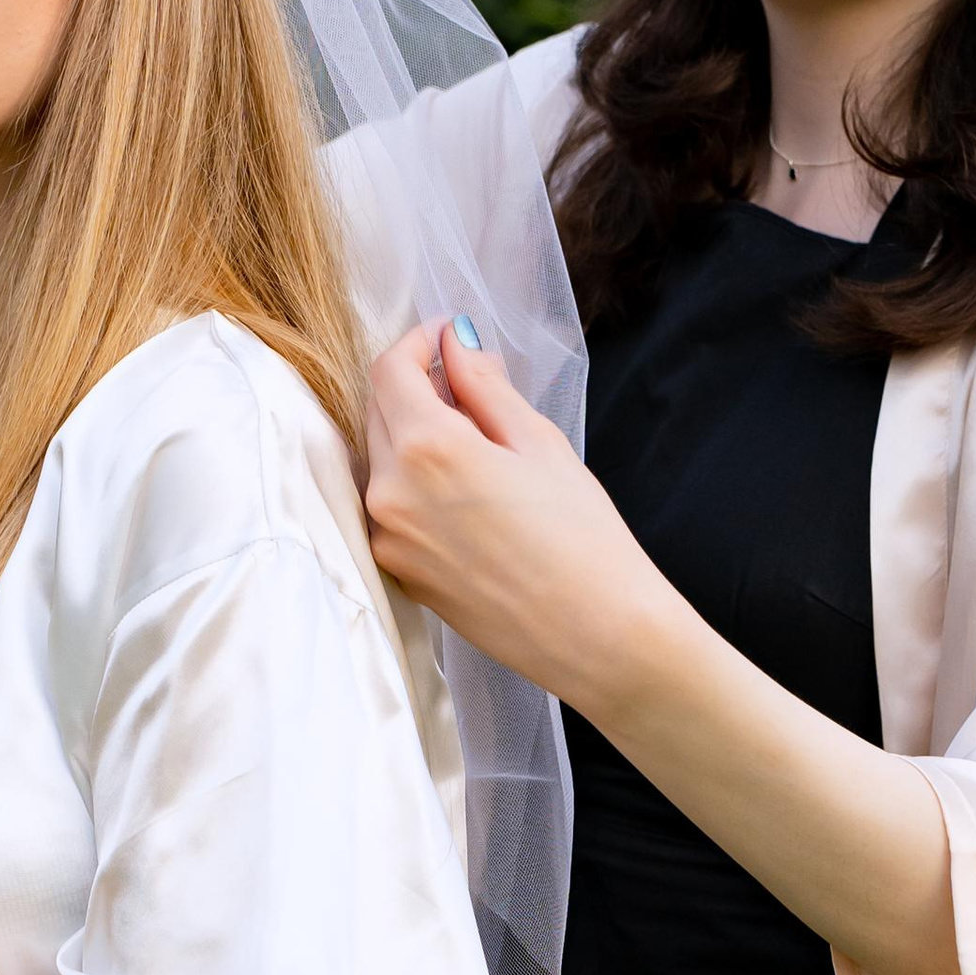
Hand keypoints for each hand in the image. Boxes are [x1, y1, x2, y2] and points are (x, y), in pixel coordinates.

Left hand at [364, 320, 673, 721]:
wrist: (597, 637)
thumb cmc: (582, 539)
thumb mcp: (538, 444)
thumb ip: (484, 387)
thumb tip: (455, 346)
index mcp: (426, 448)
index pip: (391, 369)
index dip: (418, 343)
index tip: (448, 337)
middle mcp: (389, 493)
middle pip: (378, 411)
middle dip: (416, 386)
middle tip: (470, 384)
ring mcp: (387, 539)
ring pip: (381, 461)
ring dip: (413, 436)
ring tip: (477, 443)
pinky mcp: (398, 573)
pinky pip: (390, 508)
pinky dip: (414, 484)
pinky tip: (466, 493)